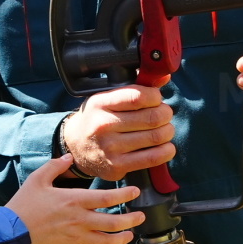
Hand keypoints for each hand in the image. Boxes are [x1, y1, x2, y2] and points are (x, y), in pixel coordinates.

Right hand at [6, 155, 142, 243]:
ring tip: (130, 234)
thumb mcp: (37, 179)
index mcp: (74, 200)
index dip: (125, 195)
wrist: (9, 233)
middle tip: (141, 217)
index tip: (135, 192)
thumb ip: (55, 167)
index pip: (107, 198)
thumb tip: (69, 157)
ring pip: (107, 242)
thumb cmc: (23, 205)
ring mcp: (75, 239)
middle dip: (131, 219)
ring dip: (122, 239)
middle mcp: (79, 221)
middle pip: (113, 222)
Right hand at [61, 84, 175, 179]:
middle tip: (164, 115)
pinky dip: (167, 150)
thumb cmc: (98, 119)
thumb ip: (135, 88)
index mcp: (101, 103)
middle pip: (152, 117)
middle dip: (165, 114)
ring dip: (167, 131)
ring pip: (156, 137)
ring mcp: (110, 148)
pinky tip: (165, 146)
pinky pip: (153, 158)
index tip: (156, 99)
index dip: (155, 97)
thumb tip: (164, 77)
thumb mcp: (108, 99)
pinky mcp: (117, 166)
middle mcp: (103, 125)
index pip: (138, 97)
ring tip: (164, 129)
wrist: (75, 148)